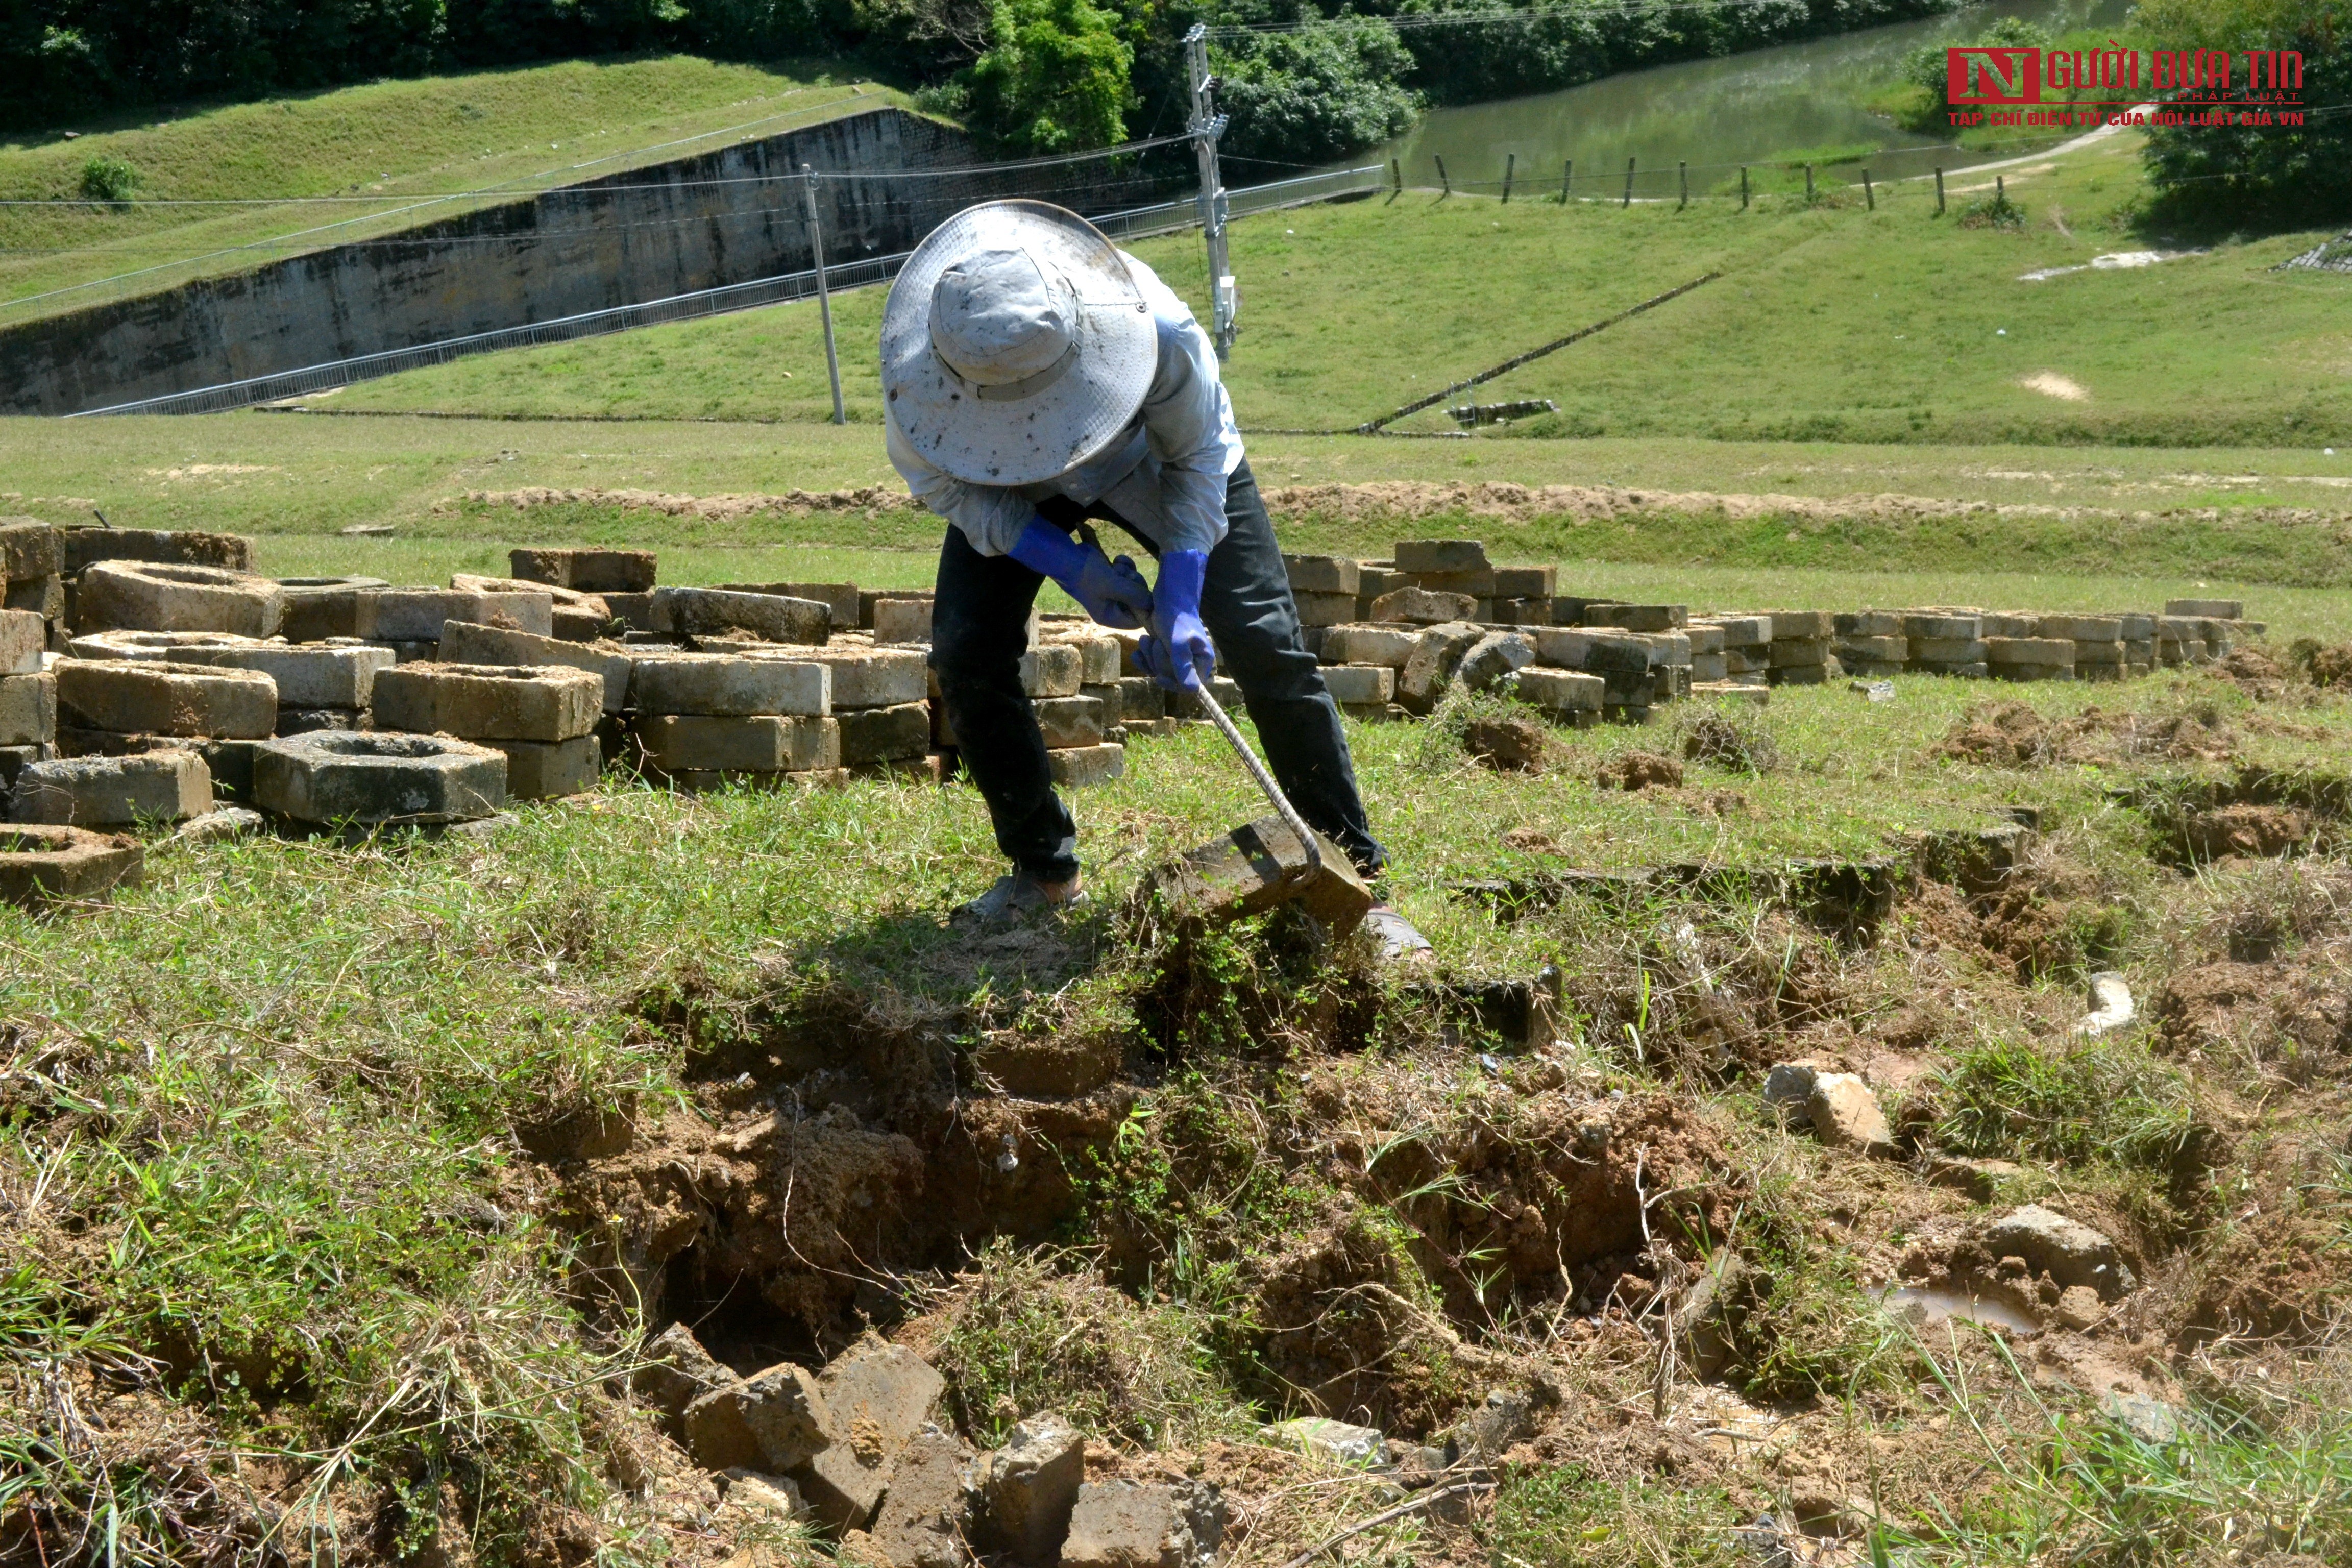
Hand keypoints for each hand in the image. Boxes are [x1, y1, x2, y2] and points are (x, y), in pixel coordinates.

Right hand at [1067, 542, 1153, 630]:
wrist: (1069, 557)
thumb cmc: (1088, 576)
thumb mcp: (1113, 586)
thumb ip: (1134, 595)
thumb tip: (1151, 602)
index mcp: (1110, 616)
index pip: (1137, 621)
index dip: (1144, 608)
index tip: (1143, 593)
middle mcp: (1112, 607)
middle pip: (1138, 602)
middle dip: (1135, 586)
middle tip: (1125, 576)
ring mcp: (1112, 591)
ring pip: (1134, 585)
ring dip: (1129, 573)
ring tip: (1116, 567)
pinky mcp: (1112, 577)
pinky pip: (1128, 573)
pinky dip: (1125, 565)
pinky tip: (1116, 559)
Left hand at [1138, 549, 1214, 691]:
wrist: (1168, 597)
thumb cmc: (1176, 617)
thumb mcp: (1178, 642)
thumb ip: (1183, 665)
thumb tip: (1192, 691)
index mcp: (1202, 662)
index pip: (1189, 687)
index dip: (1172, 683)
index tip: (1158, 676)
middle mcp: (1192, 663)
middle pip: (1171, 679)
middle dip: (1158, 663)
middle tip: (1156, 643)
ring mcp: (1176, 658)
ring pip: (1159, 672)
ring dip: (1149, 658)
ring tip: (1147, 639)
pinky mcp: (1163, 653)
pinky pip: (1151, 666)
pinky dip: (1142, 659)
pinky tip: (1137, 651)